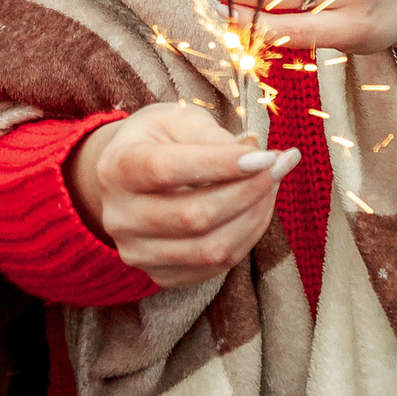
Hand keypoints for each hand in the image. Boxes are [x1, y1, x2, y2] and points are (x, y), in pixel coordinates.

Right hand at [63, 102, 298, 288]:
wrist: (127, 177)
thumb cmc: (158, 140)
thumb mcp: (178, 120)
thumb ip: (213, 136)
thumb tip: (256, 154)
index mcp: (117, 167)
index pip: (167, 169)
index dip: (220, 164)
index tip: (266, 155)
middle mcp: (119, 216)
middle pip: (193, 216)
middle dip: (248, 191)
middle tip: (279, 166)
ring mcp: (136, 251)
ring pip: (209, 249)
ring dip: (254, 217)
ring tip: (271, 185)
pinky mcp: (158, 274)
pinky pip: (214, 266)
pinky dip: (246, 238)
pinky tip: (255, 209)